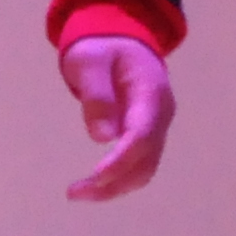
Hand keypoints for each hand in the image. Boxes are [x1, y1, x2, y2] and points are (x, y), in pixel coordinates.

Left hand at [60, 34, 177, 202]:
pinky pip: (138, 164)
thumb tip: (103, 137)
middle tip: (75, 192)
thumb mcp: (90, 60)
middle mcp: (161, 116)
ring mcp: (156, 128)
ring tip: (78, 193)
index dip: (122, 159)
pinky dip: (118, 179)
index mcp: (151, 93)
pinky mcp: (146, 136)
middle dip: (114, 181)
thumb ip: (97, 94)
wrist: (121, 41)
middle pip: (146, 160)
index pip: (142, 134)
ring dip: (115, 186)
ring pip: (144, 168)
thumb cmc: (102, 47)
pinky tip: (93, 185)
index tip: (96, 175)